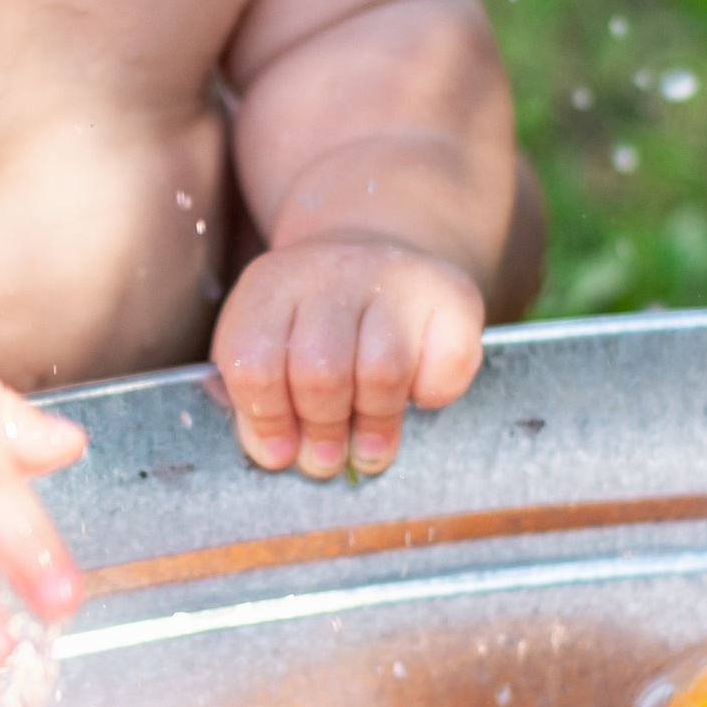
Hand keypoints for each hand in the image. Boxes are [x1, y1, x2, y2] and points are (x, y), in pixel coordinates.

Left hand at [212, 234, 485, 478]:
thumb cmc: (313, 321)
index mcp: (271, 284)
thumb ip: (260, 399)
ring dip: (376, 424)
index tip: (281, 454)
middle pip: (320, 374)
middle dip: (324, 431)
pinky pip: (447, 364)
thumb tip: (279, 454)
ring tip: (370, 446)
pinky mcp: (452, 288)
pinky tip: (417, 396)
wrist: (378, 248)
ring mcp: (395, 274)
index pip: (255, 365)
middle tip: (328, 459)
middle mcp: (332, 269)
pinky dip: (433, 396)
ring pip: (383, 372)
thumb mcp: (269, 344)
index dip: (267, 421)